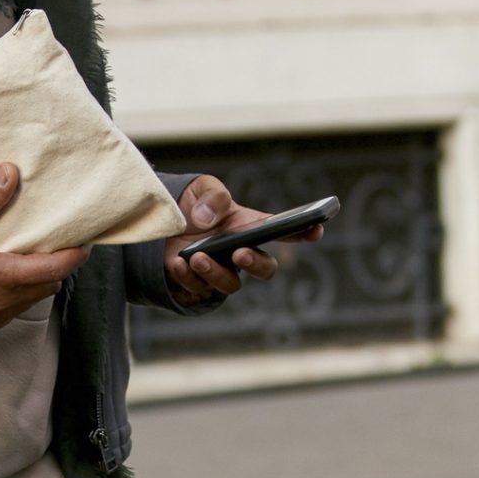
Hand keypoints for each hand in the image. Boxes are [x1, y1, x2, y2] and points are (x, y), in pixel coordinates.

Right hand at [0, 165, 88, 338]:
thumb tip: (9, 173)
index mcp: (3, 276)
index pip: (56, 268)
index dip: (74, 256)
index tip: (83, 244)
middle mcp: (3, 302)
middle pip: (48, 285)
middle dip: (56, 268)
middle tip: (56, 248)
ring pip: (32, 300)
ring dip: (36, 283)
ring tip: (30, 262)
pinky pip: (12, 312)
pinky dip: (16, 297)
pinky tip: (5, 282)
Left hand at [163, 174, 323, 305]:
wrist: (162, 223)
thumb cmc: (193, 204)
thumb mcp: (202, 188)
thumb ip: (212, 196)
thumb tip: (208, 220)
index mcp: (250, 226)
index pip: (284, 231)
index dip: (304, 231)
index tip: (316, 229)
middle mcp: (241, 252)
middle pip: (265, 269)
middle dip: (257, 264)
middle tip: (240, 252)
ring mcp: (222, 271)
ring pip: (231, 285)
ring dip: (215, 273)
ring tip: (197, 257)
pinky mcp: (198, 284)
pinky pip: (198, 289)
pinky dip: (187, 277)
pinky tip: (178, 263)